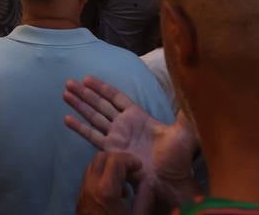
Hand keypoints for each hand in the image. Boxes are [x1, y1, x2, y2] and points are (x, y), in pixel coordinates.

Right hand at [64, 77, 197, 190]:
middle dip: (85, 93)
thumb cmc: (178, 157)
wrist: (170, 180)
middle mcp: (124, 124)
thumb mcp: (184, 132)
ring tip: (65, 93)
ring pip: (93, 117)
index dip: (102, 87)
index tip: (88, 78)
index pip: (117, 97)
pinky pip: (92, 136)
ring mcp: (116, 138)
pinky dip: (80, 128)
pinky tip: (67, 119)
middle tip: (69, 82)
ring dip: (79, 105)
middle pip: (101, 104)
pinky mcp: (111, 151)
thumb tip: (193, 90)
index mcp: (138, 116)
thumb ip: (185, 114)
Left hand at [76, 151, 158, 214]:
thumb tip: (158, 191)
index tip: (139, 168)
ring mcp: (83, 190)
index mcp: (106, 191)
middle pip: (101, 157)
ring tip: (125, 184)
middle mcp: (91, 186)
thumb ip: (147, 201)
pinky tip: (114, 193)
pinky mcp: (80, 196)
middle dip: (119, 160)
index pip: (115, 160)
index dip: (130, 160)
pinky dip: (102, 175)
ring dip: (110, 167)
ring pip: (94, 164)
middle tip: (132, 172)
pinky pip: (90, 176)